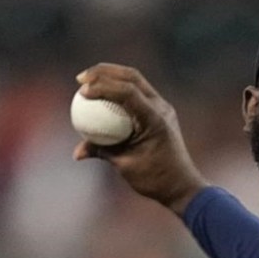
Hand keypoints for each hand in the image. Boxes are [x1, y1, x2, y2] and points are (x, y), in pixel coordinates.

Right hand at [74, 63, 206, 215]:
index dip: (103, 87)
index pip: (128, 92)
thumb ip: (101, 152)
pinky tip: (102, 93)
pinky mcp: (160, 110)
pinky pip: (138, 92)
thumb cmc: (155, 179)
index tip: (82, 92)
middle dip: (103, 72)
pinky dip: (119, 88)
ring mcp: (163, 107)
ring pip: (136, 80)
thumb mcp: (125, 165)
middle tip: (81, 79)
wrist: (181, 185)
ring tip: (88, 80)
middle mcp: (161, 108)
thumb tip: (77, 152)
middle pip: (131, 77)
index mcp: (155, 119)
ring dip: (111, 76)